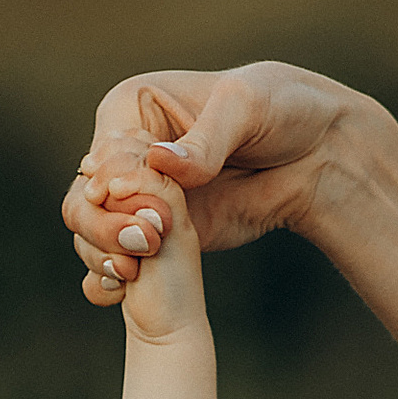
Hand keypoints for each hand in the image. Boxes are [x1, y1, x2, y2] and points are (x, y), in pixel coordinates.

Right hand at [63, 64, 367, 302]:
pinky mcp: (155, 238)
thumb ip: (206, 140)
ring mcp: (137, 201)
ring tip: (135, 270)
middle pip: (82, 201)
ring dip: (104, 257)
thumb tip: (161, 162)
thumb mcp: (246, 108)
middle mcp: (124, 156)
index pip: (102, 157)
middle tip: (147, 242)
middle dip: (103, 227)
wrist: (315, 155)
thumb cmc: (281, 108)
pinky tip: (123, 291)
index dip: (117, 187)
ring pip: (89, 237)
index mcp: (131, 110)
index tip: (150, 209)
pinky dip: (109, 281)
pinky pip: (115, 263)